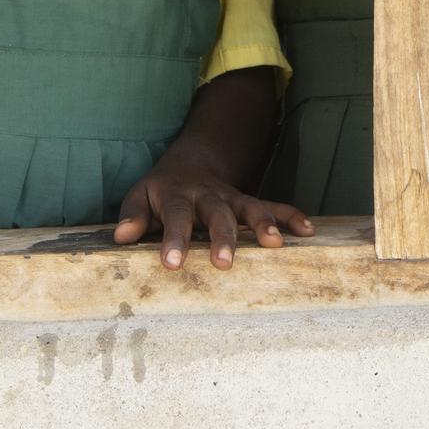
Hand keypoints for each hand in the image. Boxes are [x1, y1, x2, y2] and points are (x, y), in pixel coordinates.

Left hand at [112, 164, 314, 268]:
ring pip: (249, 207)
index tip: (172, 264)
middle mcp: (207, 195)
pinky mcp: (247, 203)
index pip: (176, 217)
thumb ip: (132, 216)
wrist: (189, 164)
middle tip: (224, 263)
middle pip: (217, 213)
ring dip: (263, 224)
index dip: (174, 239)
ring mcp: (231, 198)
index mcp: (177, 196)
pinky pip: (273, 206)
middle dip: (223, 237)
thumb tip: (122, 236)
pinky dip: (290, 216)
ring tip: (276, 244)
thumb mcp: (139, 196)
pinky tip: (307, 231)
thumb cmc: (159, 191)